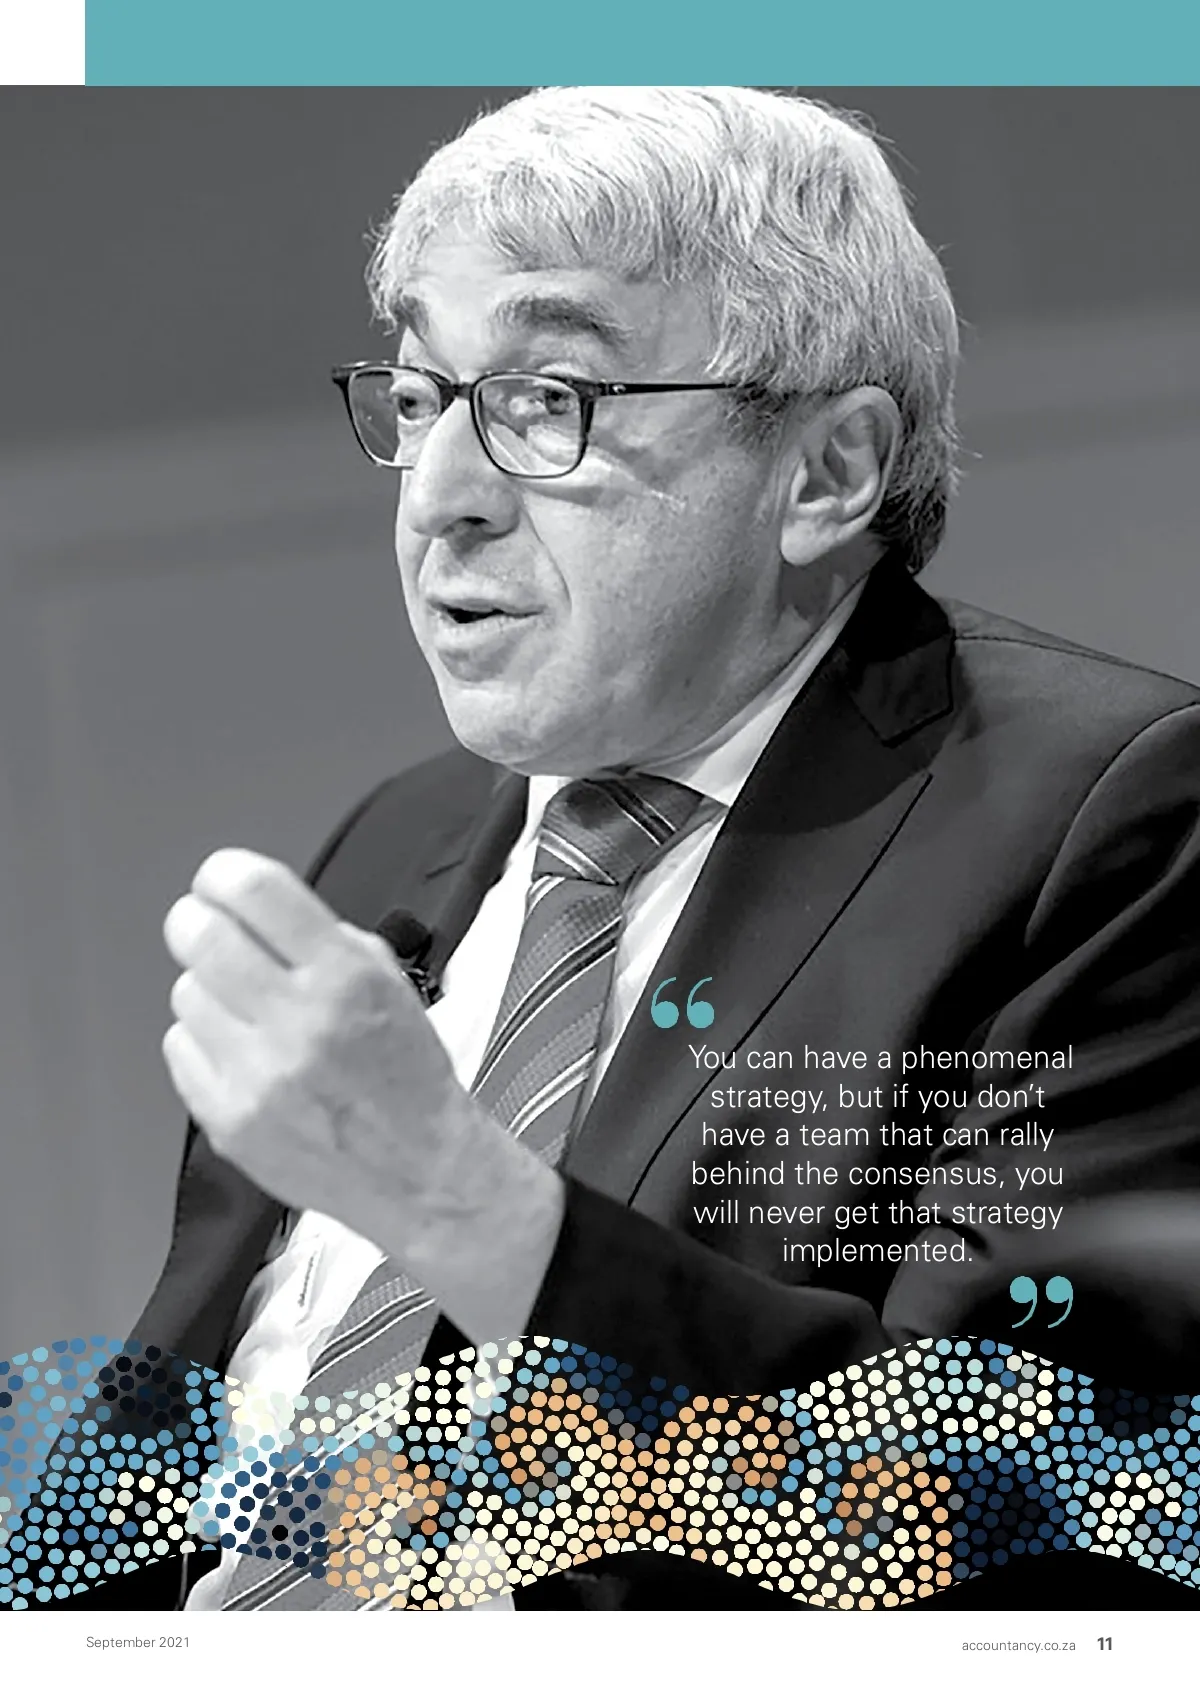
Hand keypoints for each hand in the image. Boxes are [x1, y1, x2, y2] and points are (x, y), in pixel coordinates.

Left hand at [161, 848, 562, 1342]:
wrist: (420, 1171)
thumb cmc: (405, 1074)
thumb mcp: (386, 982)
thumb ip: (320, 938)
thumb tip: (247, 904)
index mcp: (346, 977)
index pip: (255, 891)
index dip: (223, 874)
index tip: (218, 881)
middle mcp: (301, 1022)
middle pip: (201, 935)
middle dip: (196, 921)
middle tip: (205, 927)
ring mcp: (260, 1076)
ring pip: (185, 992)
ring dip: (209, 990)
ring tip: (249, 1013)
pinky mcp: (230, 1121)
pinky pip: (181, 1047)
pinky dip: (204, 1043)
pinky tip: (245, 1056)